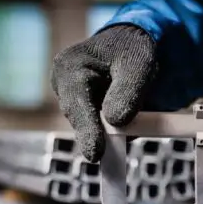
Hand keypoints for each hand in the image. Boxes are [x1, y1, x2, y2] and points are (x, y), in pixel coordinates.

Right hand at [51, 25, 156, 161]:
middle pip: (81, 120)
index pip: (76, 104)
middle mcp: (64, 86)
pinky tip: (132, 115)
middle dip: (100, 134)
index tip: (95, 154)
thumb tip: (115, 122)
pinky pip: (102, 130)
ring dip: (115, 129)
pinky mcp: (85, 114)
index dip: (87, 130)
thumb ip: (128, 90)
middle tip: (113, 156)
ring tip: (138, 111)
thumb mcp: (138, 63)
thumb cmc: (133, 50)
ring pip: (94, 128)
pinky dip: (119, 130)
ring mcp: (73, 102)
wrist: (132, 47)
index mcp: (69, 67)